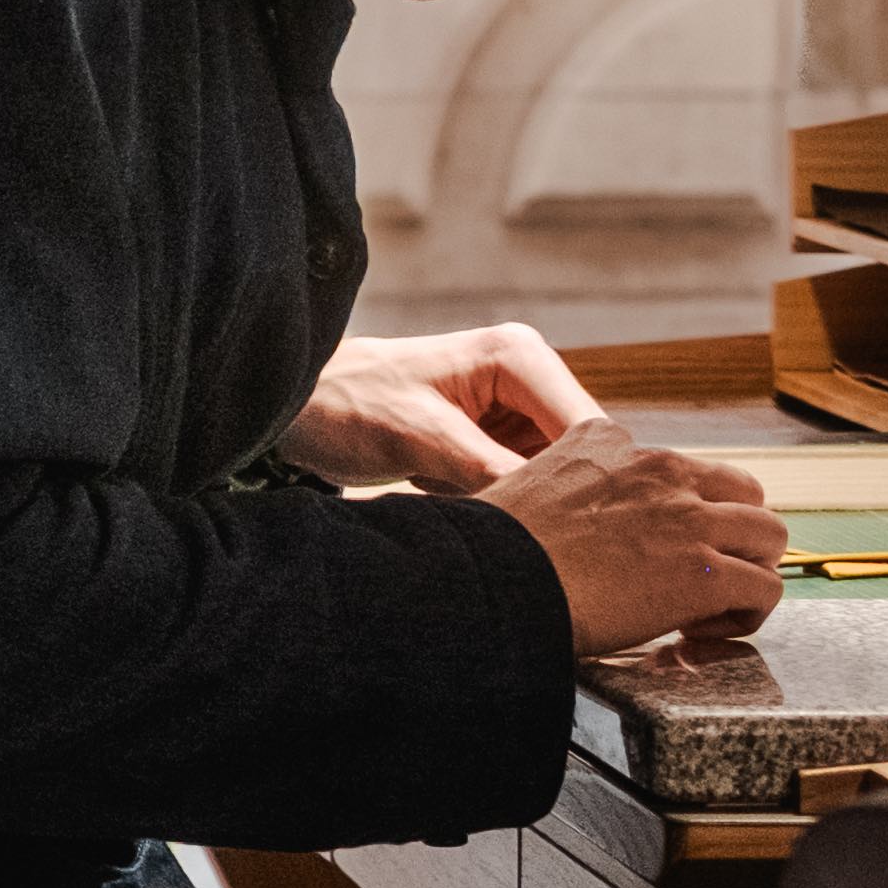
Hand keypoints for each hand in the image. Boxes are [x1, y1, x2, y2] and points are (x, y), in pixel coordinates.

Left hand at [282, 322, 605, 492]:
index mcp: (518, 356)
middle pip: (577, 453)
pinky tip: (443, 491)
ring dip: (517, 499)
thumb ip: (494, 470)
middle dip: (549, 493)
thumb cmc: (348, 405)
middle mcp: (527, 377)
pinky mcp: (495, 438)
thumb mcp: (421, 439)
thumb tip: (556, 509)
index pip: (588, 426)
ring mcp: (513, 409)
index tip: (578, 530)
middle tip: (504, 522)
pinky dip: (492, 499)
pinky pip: (520, 481)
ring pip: (551, 474)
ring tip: (452, 494)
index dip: (591, 479)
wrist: (296, 406)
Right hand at [475, 416, 788, 652]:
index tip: (656, 550)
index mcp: (613, 445)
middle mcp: (661, 470)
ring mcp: (689, 519)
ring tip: (710, 608)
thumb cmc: (493, 550)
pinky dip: (746, 615)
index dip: (680, 514)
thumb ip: (563, 490)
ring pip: (769, 535)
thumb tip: (561, 524)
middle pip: (744, 491)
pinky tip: (701, 633)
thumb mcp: (526, 485)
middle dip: (733, 535)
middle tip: (702, 575)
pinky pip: (764, 589)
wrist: (494, 583)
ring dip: (748, 572)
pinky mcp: (705, 572)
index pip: (681, 469)